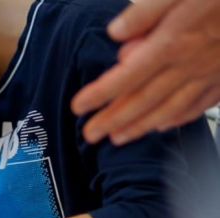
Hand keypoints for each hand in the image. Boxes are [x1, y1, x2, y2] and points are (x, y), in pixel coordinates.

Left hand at [71, 0, 219, 144]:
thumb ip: (145, 10)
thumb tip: (116, 33)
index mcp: (173, 42)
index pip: (125, 77)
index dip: (99, 94)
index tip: (78, 107)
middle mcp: (190, 65)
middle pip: (142, 101)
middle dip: (112, 120)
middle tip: (89, 135)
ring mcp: (211, 74)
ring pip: (169, 109)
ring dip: (140, 126)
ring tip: (117, 138)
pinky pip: (199, 106)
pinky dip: (178, 119)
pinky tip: (163, 126)